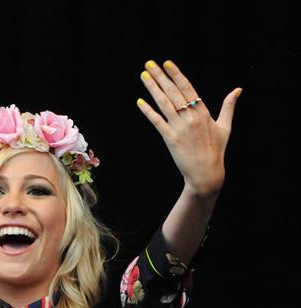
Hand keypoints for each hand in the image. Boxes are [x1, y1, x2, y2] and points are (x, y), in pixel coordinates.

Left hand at [137, 60, 241, 197]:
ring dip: (152, 88)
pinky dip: (148, 111)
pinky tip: (140, 101)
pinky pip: (157, 122)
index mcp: (203, 112)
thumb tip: (238, 89)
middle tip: (149, 63)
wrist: (206, 174)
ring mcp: (180, 128)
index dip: (176, 74)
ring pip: (164, 103)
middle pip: (173, 92)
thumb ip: (229, 106)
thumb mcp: (226, 127)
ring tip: (144, 75)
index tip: (167, 63)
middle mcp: (191, 117)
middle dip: (160, 76)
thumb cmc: (216, 151)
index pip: (187, 88)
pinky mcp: (171, 139)